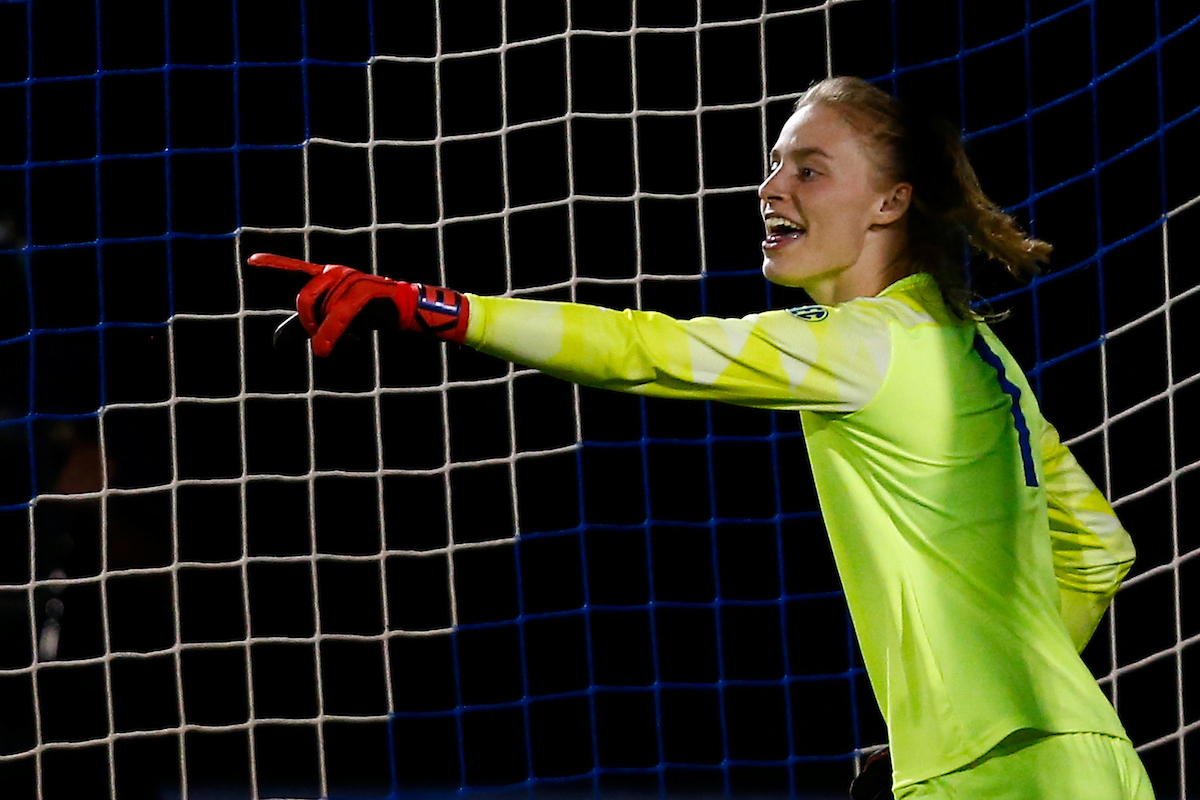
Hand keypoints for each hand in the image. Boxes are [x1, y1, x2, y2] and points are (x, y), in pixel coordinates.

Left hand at [247, 253, 469, 355]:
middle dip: (307, 323)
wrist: (408, 313)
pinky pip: (340, 312)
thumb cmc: (370, 316)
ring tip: (332, 348)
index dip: (275, 264)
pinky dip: (331, 332)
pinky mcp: (367, 290)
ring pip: (323, 309)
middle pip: (305, 298)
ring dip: (323, 334)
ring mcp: (352, 278)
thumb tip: (275, 345)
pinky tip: (327, 348)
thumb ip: (304, 329)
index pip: (297, 269)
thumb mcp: (332, 322)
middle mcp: (337, 272)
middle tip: (321, 342)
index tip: (251, 261)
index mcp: (327, 277)